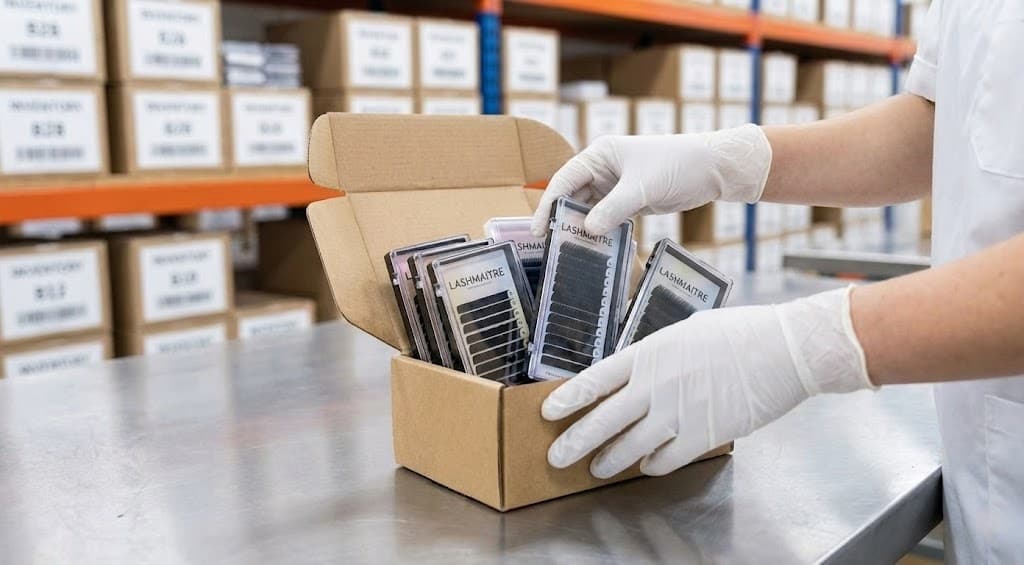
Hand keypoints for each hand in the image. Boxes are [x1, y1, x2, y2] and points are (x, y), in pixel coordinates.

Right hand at [531, 124, 772, 236]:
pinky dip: (600, 232)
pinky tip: (594, 248)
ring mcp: (616, 186)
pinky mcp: (629, 201)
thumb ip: (613, 209)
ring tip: (568, 252)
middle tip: (549, 246)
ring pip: (589, 210)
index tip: (538, 229)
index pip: (565, 180)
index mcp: (600, 155)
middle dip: (562, 220)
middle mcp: (603, 169)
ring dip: (581, 229)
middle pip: (573, 197)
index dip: (548, 204)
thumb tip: (587, 231)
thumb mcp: (642, 188)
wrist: (713, 169)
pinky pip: (606, 218)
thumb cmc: (678, 166)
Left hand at [542, 287, 874, 478]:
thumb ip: (657, 353)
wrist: (783, 349)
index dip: (568, 399)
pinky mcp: (702, 434)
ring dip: (608, 460)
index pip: (595, 379)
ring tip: (595, 468)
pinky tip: (646, 466)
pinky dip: (651, 466)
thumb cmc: (740, 333)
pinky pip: (665, 459)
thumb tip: (638, 369)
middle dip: (574, 442)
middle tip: (556, 456)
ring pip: (628, 446)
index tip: (549, 412)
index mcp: (649, 353)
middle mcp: (655, 384)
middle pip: (602, 419)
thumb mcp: (686, 331)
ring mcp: (677, 411)